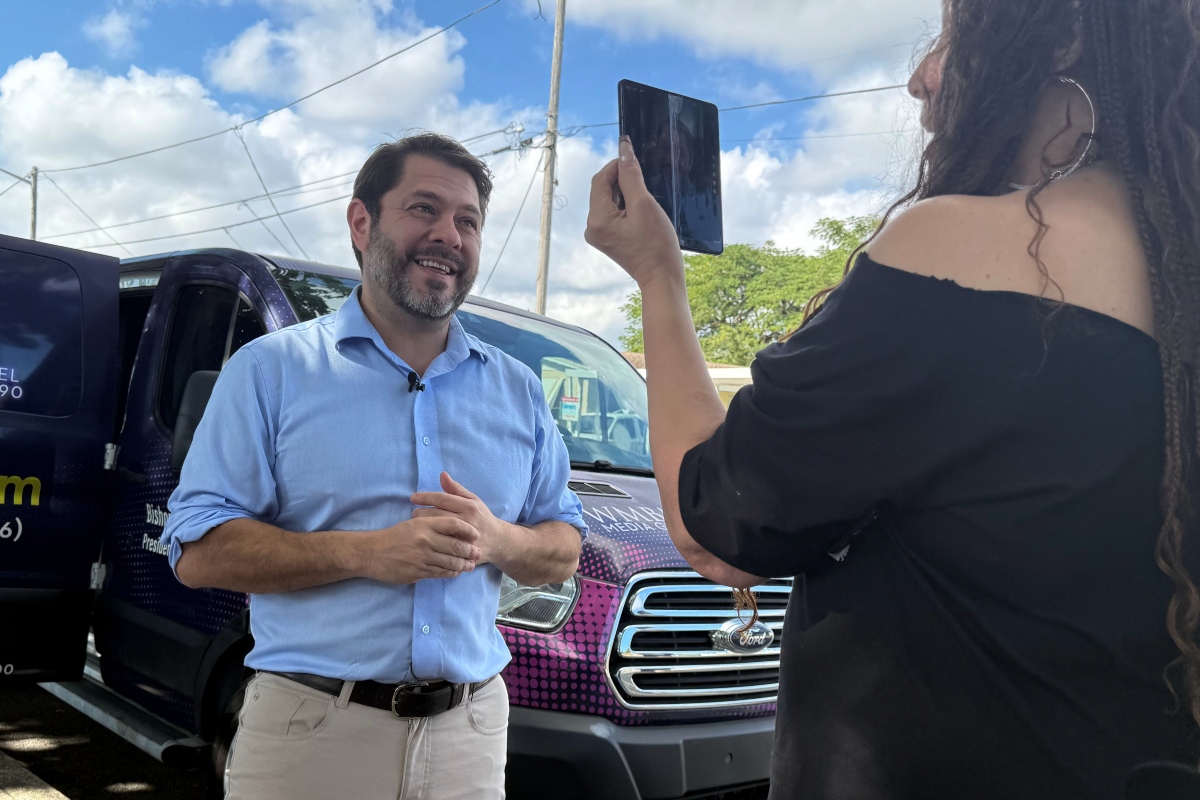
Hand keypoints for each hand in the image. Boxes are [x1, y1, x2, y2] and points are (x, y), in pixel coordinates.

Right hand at [363, 515, 480, 583]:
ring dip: (463, 564)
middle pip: (456, 545)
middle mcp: (425, 539)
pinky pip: (440, 573)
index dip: (468, 529)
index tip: (476, 534)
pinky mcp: (418, 572)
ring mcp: (422, 557)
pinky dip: (451, 573)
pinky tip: (456, 572)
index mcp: (424, 524)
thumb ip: (432, 524)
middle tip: (478, 552)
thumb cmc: (394, 536)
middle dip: (470, 550)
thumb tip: (454, 529)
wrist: (372, 553)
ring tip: (471, 565)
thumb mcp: (413, 524)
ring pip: (450, 562)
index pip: (453, 524)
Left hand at [411, 472, 504, 565]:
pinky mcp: (461, 552)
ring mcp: (463, 538)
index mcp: (468, 507)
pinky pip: (441, 545)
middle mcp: (466, 521)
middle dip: (421, 513)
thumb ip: (456, 489)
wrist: (498, 542)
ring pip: (436, 531)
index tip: (413, 498)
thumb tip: (442, 475)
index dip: (425, 497)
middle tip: (413, 514)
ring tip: (417, 525)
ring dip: (423, 527)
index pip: (442, 499)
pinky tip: (425, 538)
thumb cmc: (482, 518)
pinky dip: (431, 541)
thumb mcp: (473, 500)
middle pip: (436, 515)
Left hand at [585, 137, 684, 286]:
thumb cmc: (656, 245)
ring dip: (624, 191)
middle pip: (602, 190)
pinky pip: (612, 213)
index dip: (616, 165)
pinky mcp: (607, 238)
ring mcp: (598, 235)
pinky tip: (639, 206)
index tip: (633, 156)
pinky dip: (624, 204)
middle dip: (621, 179)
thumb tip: (624, 150)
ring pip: (607, 200)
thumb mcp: (644, 205)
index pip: (600, 180)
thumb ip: (631, 176)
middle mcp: (592, 227)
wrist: (662, 277)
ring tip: (644, 194)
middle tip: (643, 176)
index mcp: (597, 219)